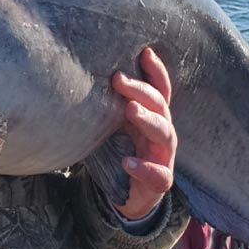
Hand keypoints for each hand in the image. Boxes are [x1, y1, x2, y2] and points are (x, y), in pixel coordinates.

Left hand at [110, 47, 176, 219]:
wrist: (129, 196)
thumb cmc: (122, 152)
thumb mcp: (116, 126)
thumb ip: (109, 106)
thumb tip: (83, 76)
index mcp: (153, 117)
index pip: (159, 91)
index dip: (156, 72)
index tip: (145, 52)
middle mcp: (162, 133)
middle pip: (160, 106)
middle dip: (141, 91)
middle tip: (119, 80)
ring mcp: (164, 157)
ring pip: (165, 134)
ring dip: (148, 120)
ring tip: (130, 110)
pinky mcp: (160, 182)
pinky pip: (158, 175)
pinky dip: (143, 168)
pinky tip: (127, 162)